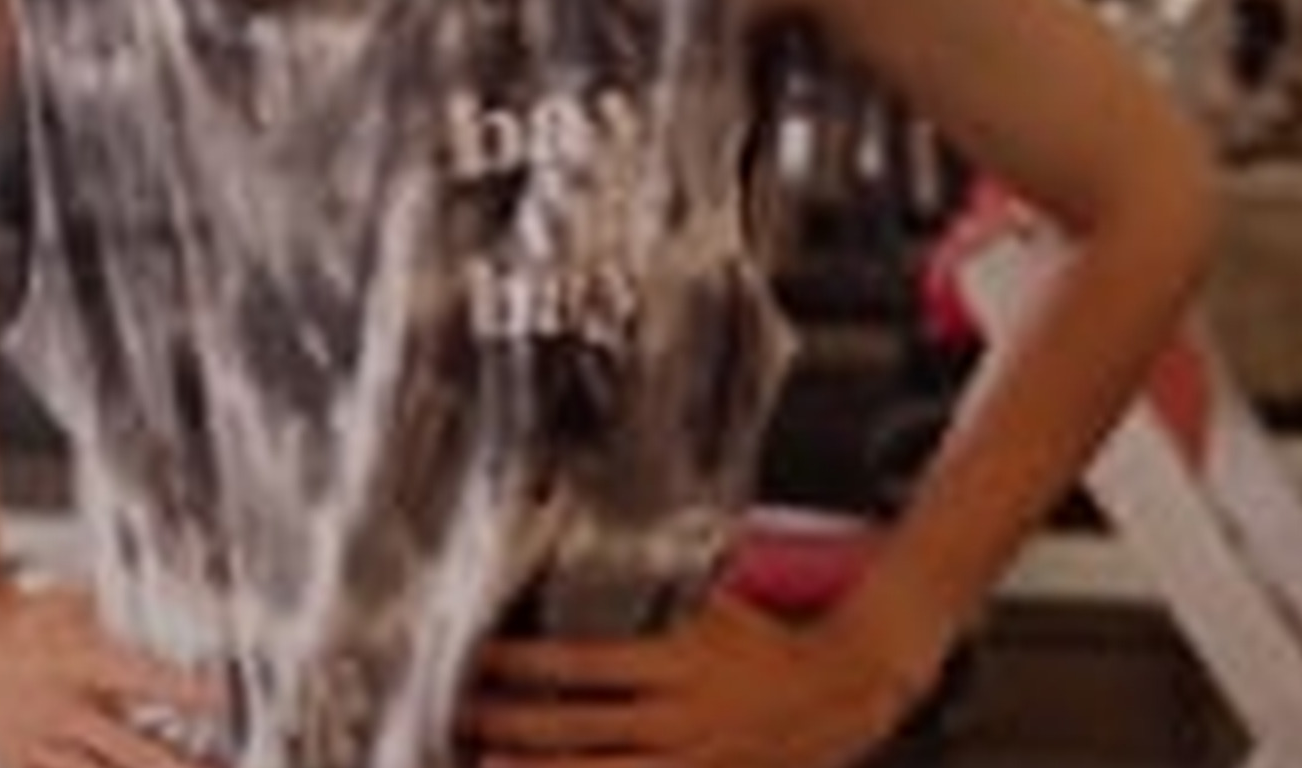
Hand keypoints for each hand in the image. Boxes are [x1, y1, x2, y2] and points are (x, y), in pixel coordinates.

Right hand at [0, 580, 225, 767]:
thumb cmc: (26, 611)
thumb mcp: (82, 605)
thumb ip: (124, 626)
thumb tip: (179, 621)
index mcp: (83, 660)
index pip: (148, 680)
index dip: (187, 692)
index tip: (220, 699)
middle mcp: (66, 706)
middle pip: (133, 750)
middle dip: (180, 764)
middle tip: (221, 765)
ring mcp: (40, 739)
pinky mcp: (18, 758)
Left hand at [460, 592, 928, 767]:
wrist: (846, 691)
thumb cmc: (762, 636)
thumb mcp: (710, 602)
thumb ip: (651, 589)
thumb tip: (577, 554)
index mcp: (681, 660)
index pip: (583, 664)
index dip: (524, 663)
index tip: (477, 656)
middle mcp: (682, 719)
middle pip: (575, 727)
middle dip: (508, 721)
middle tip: (455, 710)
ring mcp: (692, 764)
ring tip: (480, 760)